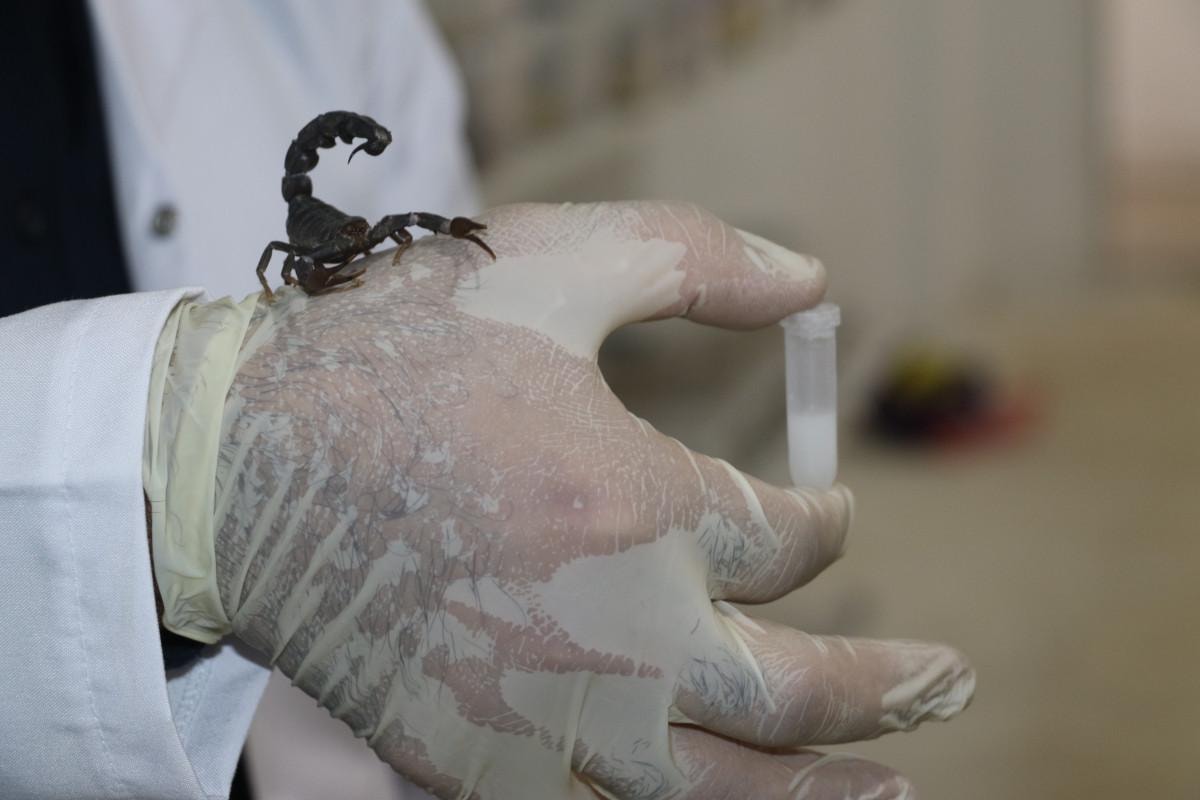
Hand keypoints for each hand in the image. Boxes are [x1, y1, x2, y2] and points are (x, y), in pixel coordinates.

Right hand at [213, 202, 972, 798]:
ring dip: (822, 790)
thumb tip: (817, 280)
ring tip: (893, 789)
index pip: (789, 540)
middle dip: (886, 686)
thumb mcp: (550, 264)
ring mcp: (543, 716)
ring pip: (721, 786)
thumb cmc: (392, 353)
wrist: (230, 461)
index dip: (821, 519)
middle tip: (947, 681)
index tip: (822, 510)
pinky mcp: (473, 763)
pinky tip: (718, 796)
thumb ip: (697, 260)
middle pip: (794, 690)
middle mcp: (611, 632)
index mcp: (638, 503)